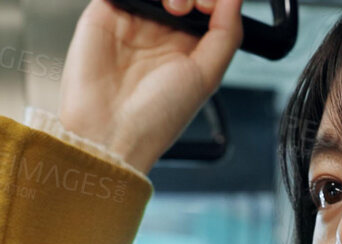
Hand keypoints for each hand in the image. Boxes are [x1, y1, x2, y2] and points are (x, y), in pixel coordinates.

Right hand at [60, 0, 247, 174]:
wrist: (110, 132)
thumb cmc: (156, 118)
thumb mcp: (207, 77)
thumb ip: (226, 34)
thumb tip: (236, 1)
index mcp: (186, 48)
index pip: (206, 8)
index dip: (213, 1)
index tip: (214, 7)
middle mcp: (160, 33)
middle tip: (197, 7)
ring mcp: (132, 21)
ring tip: (176, 7)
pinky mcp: (105, 13)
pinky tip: (151, 0)